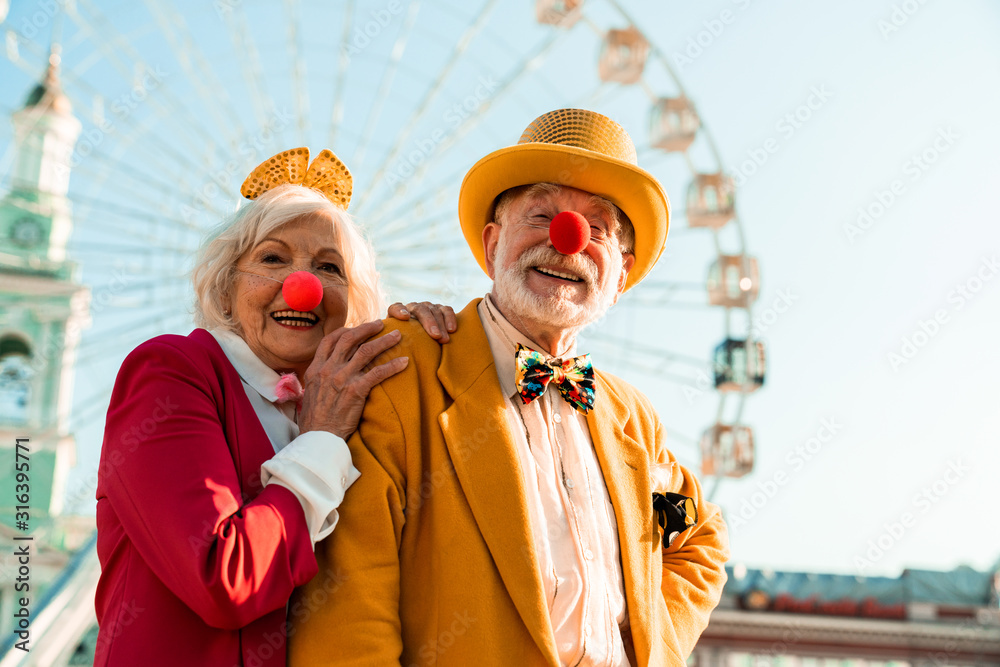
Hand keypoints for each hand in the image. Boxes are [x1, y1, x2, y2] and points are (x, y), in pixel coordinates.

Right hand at [298, 320, 407, 438]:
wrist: (318, 439)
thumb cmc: (316, 421)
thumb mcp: (310, 394)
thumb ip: (319, 380)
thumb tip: (327, 373)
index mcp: (315, 369)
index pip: (330, 340)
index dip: (346, 330)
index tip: (358, 327)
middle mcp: (328, 370)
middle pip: (349, 339)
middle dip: (367, 328)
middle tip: (381, 323)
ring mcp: (341, 379)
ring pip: (366, 351)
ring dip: (384, 341)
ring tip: (397, 335)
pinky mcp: (355, 391)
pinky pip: (377, 373)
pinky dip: (392, 365)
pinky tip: (404, 362)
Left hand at [387, 301, 456, 342]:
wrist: (420, 345)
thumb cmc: (405, 349)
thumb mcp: (396, 348)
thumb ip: (392, 347)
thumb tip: (385, 359)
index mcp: (398, 315)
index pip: (395, 308)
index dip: (399, 311)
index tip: (405, 318)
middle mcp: (413, 308)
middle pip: (419, 309)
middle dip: (429, 322)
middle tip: (435, 336)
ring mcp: (427, 308)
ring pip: (434, 310)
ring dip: (440, 325)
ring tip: (444, 339)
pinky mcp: (440, 310)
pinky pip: (446, 310)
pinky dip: (450, 318)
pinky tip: (452, 329)